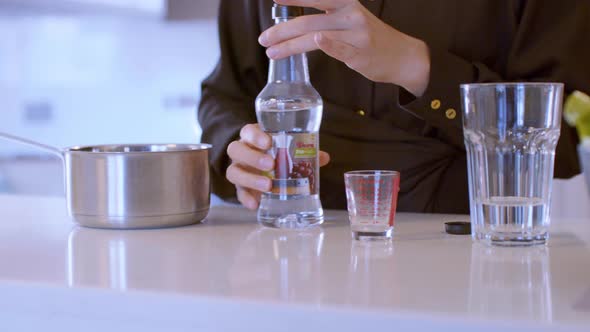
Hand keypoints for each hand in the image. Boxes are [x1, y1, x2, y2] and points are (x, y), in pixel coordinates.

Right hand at [226, 124, 330, 209]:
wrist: (262, 170)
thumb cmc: (277, 154)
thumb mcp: (289, 150)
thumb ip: (304, 152)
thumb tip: (324, 157)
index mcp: (252, 138)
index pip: (248, 132)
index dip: (255, 136)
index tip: (268, 141)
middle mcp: (241, 152)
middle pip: (236, 150)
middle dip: (253, 157)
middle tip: (271, 164)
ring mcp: (239, 170)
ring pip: (233, 172)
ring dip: (250, 179)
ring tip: (268, 186)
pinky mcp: (240, 188)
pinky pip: (238, 193)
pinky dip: (246, 199)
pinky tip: (256, 204)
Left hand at [258, 0, 430, 96]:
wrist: (402, 56)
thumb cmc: (370, 39)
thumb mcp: (350, 19)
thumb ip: (325, 18)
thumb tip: (296, 23)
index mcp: (345, 3)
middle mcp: (350, 15)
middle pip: (308, 20)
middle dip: (282, 30)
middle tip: (263, 39)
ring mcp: (355, 35)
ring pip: (316, 37)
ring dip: (290, 45)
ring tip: (271, 52)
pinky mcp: (359, 54)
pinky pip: (340, 48)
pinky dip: (328, 44)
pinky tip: (315, 41)